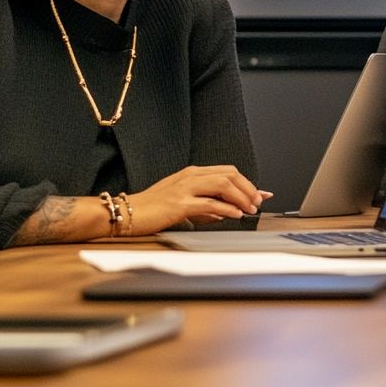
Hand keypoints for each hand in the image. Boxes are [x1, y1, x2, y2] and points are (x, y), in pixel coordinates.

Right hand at [129, 165, 271, 234]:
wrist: (123, 213)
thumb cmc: (151, 209)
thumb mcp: (182, 203)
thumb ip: (205, 205)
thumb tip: (225, 212)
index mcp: (192, 173)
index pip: (228, 171)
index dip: (247, 182)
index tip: (261, 194)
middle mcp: (190, 176)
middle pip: (230, 175)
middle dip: (249, 188)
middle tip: (258, 202)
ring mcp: (184, 188)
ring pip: (223, 185)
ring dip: (242, 198)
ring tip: (250, 209)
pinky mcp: (178, 203)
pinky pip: (209, 203)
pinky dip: (227, 209)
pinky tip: (235, 215)